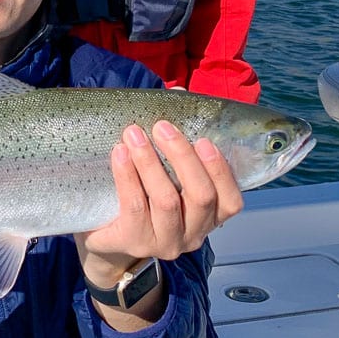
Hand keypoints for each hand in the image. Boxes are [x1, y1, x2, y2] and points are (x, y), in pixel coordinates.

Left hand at [74, 122, 242, 285]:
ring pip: (166, 200)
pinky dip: (127, 176)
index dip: (221, 171)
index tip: (204, 139)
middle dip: (182, 157)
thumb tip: (176, 95)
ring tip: (133, 133)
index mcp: (210, 217)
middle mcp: (193, 234)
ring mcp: (164, 242)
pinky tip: (120, 154)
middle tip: (162, 127)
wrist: (107, 235)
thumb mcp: (166, 173)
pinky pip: (134, 207)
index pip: (231, 201)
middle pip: (200, 196)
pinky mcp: (135, 242)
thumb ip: (176, 140)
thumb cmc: (144, 195)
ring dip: (150, 162)